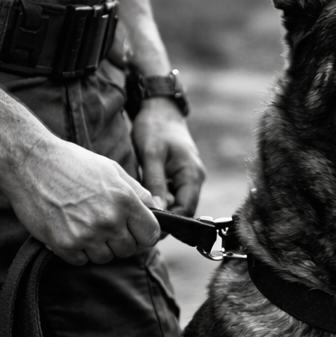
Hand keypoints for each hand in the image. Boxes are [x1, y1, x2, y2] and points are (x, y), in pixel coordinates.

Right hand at [2, 135, 160, 265]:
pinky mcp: (64, 245)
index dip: (144, 234)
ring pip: (105, 258)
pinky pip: (81, 261)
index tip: (135, 230)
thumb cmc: (72, 163)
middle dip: (120, 240)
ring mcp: (86, 236)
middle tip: (104, 224)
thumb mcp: (111, 169)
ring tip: (84, 224)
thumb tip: (156, 208)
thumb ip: (137, 192)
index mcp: (125, 201)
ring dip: (98, 246)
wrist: (30, 163)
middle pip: (128, 250)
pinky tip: (69, 229)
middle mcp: (108, 221)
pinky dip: (77, 250)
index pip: (151, 235)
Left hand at [131, 97, 205, 215]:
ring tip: (141, 213)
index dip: (170, 223)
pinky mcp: (179, 175)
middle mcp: (194, 179)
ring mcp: (188, 178)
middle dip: (165, 219)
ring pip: (177, 203)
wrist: (160, 109)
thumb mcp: (151, 154)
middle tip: (140, 224)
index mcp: (192, 175)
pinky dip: (161, 200)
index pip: (185, 210)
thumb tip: (156, 211)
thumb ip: (154, 183)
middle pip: (182, 210)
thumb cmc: (155, 127)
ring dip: (162, 210)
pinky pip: (172, 195)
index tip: (148, 227)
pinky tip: (145, 200)